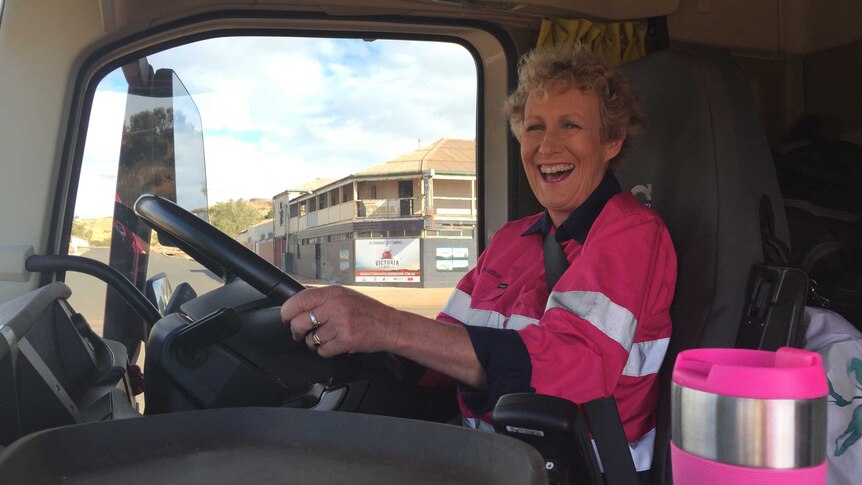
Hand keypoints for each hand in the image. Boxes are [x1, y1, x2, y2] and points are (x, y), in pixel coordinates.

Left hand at [280, 285, 398, 357]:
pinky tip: (334, 345)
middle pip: (300, 322)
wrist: (390, 326)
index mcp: (333, 293)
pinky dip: (325, 351)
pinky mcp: (345, 341)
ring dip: (313, 343)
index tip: (286, 317)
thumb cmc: (368, 311)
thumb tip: (299, 302)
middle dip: (296, 331)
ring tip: (324, 339)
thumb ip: (324, 298)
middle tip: (299, 333)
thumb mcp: (346, 295)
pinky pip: (323, 351)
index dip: (287, 311)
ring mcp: (340, 324)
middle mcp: (335, 306)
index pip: (299, 300)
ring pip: (311, 339)